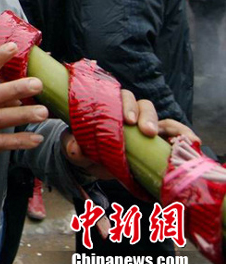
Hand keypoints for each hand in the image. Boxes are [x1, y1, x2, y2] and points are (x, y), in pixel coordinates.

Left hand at [60, 91, 198, 178]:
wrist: (99, 166)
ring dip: (163, 123)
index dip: (124, 104)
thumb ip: (72, 147)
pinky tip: (191, 141)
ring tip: (164, 137)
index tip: (127, 120)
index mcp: (107, 110)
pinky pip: (176, 132)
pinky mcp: (161, 138)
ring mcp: (146, 124)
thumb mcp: (77, 151)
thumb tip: (74, 148)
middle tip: (143, 130)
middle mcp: (128, 113)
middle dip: (144, 114)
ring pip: (158, 115)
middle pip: (140, 103)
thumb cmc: (87, 152)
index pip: (116, 97)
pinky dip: (184, 135)